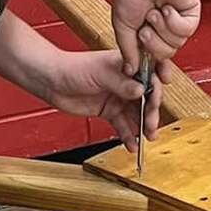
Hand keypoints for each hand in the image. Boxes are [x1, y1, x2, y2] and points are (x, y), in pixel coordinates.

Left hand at [40, 46, 161, 151]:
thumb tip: (142, 89)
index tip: (159, 99)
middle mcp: (125, 81)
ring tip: (147, 137)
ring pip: (136, 113)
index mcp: (126, 65)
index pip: (150, 75)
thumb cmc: (72, 68)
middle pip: (146, 97)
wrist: (51, 81)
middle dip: (151, 112)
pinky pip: (122, 125)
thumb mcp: (100, 73)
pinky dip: (128, 135)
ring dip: (142, 125)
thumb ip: (121, 83)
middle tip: (150, 125)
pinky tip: (132, 145)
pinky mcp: (108, 111)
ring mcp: (117, 97)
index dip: (158, 86)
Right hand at [112, 0, 200, 78]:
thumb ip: (128, 50)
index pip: (155, 60)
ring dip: (161, 28)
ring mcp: (179, 24)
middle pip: (165, 55)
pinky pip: (185, 31)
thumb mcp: (123, 26)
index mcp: (149, 35)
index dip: (154, 70)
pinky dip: (173, 21)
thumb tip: (131, 70)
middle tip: (144, 27)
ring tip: (154, 12)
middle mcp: (165, 31)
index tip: (151, 80)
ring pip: (176, 45)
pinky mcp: (191, 16)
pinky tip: (167, 8)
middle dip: (152, 43)